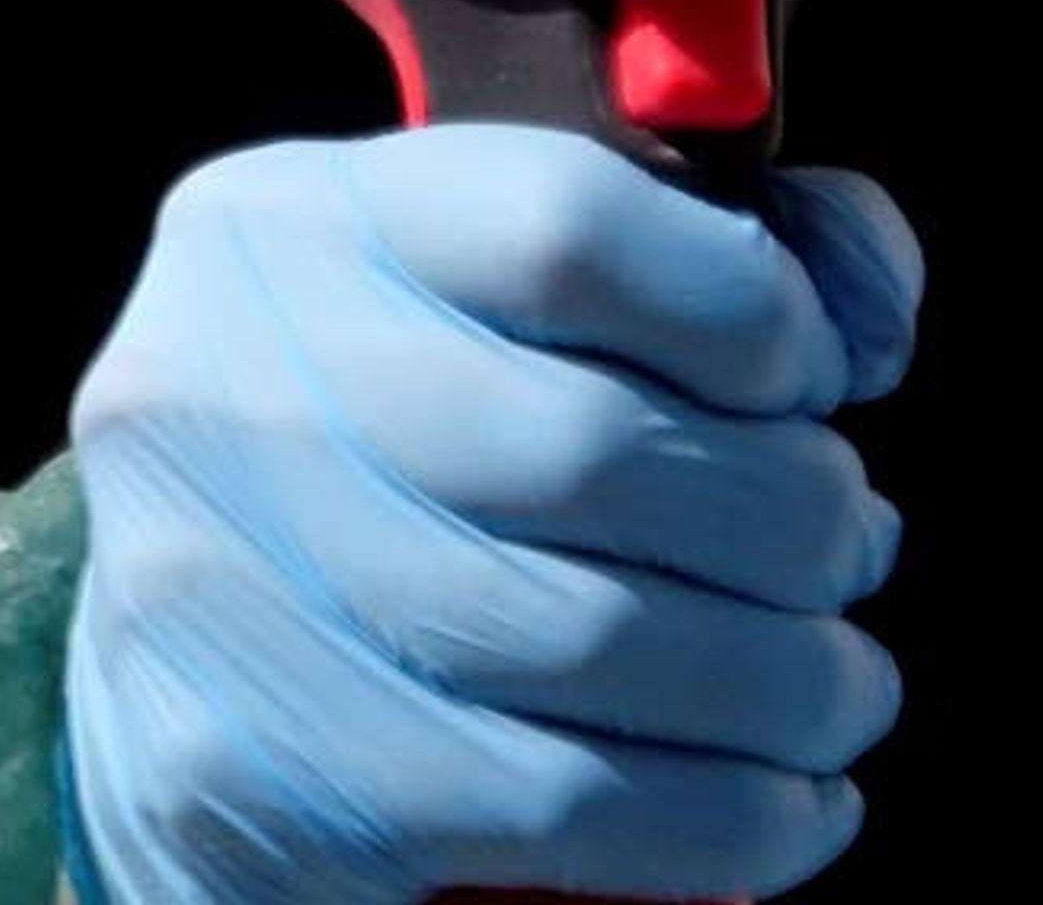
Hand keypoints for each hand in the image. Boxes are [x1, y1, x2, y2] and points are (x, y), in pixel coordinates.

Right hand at [61, 123, 922, 902]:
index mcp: (277, 225)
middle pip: (597, 444)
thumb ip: (681, 260)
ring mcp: (207, 584)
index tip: (807, 379)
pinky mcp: (241, 774)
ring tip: (836, 686)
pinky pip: (565, 805)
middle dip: (791, 517)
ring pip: (599, 642)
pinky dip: (733, 819)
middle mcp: (210, 382)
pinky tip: (790, 804)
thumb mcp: (475, 316)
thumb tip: (867, 294)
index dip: (747, 308)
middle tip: (846, 550)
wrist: (175, 698)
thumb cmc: (379, 480)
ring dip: (788, 681)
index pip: (565, 223)